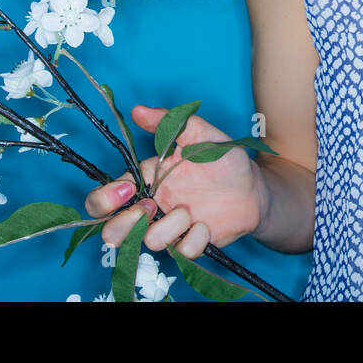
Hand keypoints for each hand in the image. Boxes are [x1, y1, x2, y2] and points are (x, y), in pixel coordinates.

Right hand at [82, 104, 265, 258]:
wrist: (255, 188)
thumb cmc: (224, 160)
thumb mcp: (200, 135)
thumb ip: (170, 123)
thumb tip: (138, 110)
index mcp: (148, 180)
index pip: (108, 196)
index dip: (107, 197)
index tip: (129, 188)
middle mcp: (153, 206)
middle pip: (112, 229)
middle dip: (121, 224)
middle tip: (149, 207)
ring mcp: (171, 227)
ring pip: (148, 241)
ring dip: (169, 226)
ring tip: (190, 211)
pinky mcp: (190, 244)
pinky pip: (182, 252)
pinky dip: (195, 239)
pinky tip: (207, 225)